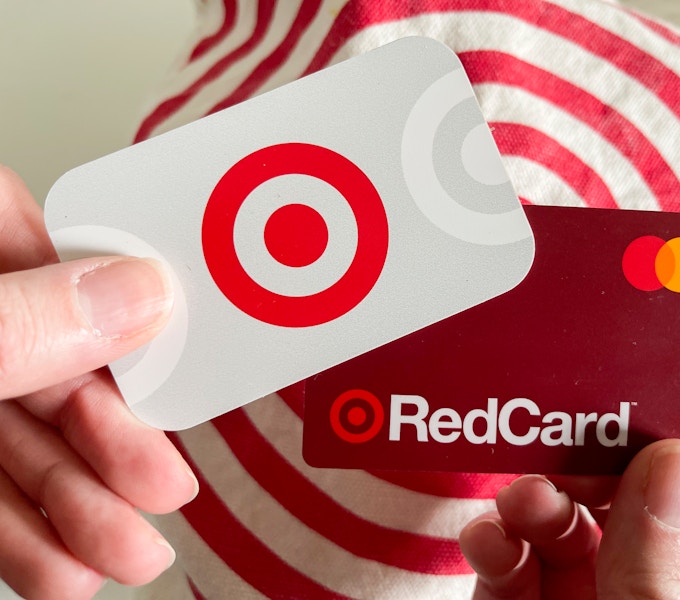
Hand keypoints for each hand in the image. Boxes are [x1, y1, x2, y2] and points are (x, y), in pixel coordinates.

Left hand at [0, 166, 197, 598]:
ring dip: (78, 506)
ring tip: (125, 553)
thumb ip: (20, 322)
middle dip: (110, 440)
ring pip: (20, 440)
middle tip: (163, 484)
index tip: (171, 347)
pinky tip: (62, 570)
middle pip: (50, 360)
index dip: (116, 293)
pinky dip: (23, 537)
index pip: (39, 241)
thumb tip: (141, 294)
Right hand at [459, 439, 679, 598]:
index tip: (630, 423)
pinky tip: (489, 541)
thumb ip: (660, 572)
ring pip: (560, 537)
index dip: (673, 465)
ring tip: (522, 499)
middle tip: (560, 447)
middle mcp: (649, 597)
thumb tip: (674, 465)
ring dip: (534, 505)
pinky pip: (510, 571)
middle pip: (622, 516)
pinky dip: (494, 547)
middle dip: (587, 476)